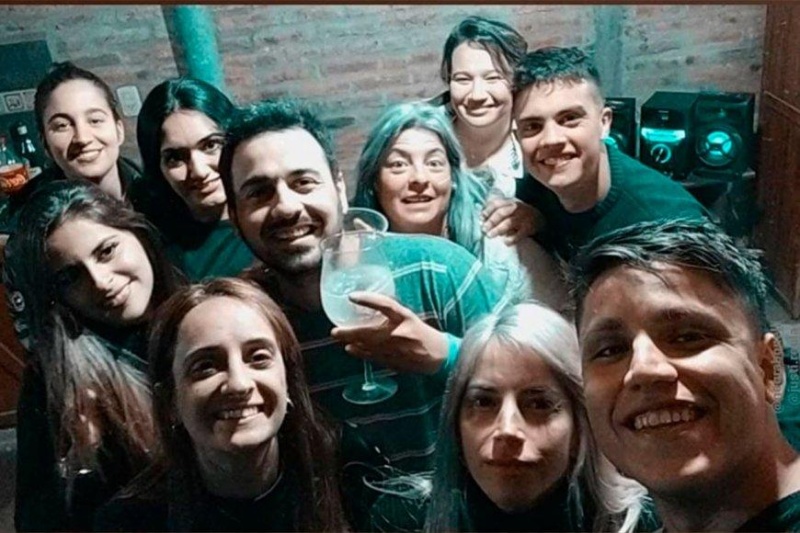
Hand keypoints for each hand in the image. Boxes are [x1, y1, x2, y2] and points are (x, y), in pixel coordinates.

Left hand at [331, 292, 448, 374]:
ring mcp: (396, 349)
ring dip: (351, 341)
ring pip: (368, 345)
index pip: (385, 305)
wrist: (438, 355)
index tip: (351, 296)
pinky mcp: (394, 361)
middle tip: (334, 330)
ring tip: (338, 337)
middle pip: (369, 331)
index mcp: (406, 318)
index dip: (368, 299)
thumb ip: (392, 315)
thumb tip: (367, 309)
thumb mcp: (409, 317)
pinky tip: (350, 349)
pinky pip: (373, 356)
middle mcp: (399, 333)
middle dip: (349, 331)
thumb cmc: (423, 333)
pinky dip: (359, 353)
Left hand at [481, 197, 540, 243]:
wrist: (538, 217)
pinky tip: (506, 242)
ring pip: (508, 223)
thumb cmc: (517, 214)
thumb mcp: (508, 207)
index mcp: (509, 201)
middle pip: (501, 213)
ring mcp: (523, 217)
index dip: (487, 211)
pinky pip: (519, 234)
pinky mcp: (528, 228)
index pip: (496, 204)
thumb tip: (481, 221)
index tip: (481, 219)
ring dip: (498, 230)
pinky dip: (511, 239)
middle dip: (491, 222)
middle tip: (484, 230)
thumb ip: (496, 212)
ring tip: (490, 235)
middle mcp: (516, 207)